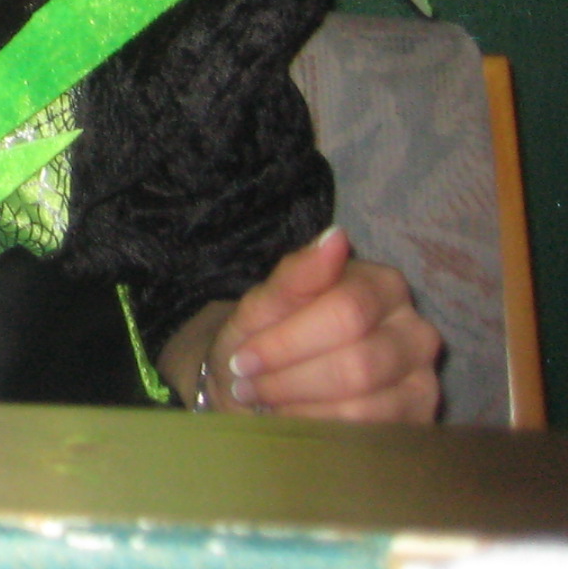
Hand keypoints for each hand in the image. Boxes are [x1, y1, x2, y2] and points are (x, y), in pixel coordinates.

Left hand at [207, 227, 441, 420]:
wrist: (267, 386)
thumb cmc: (268, 336)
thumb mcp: (266, 304)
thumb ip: (297, 274)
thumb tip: (335, 237)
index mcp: (381, 284)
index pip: (346, 310)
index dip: (289, 340)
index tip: (244, 357)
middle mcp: (415, 329)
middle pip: (358, 361)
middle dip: (291, 377)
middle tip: (248, 384)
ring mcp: (423, 378)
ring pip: (364, 401)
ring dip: (300, 404)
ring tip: (263, 401)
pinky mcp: (418, 420)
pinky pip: (369, 431)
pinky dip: (320, 427)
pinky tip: (291, 419)